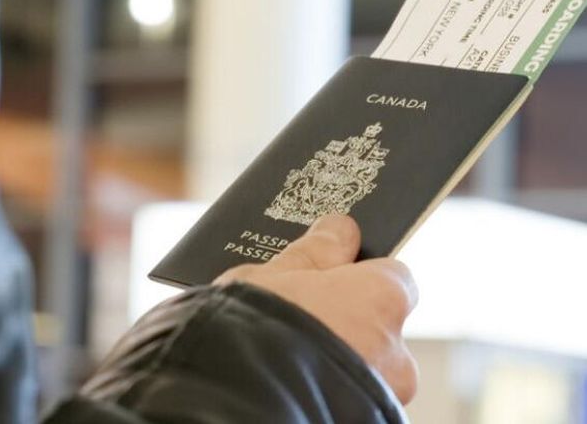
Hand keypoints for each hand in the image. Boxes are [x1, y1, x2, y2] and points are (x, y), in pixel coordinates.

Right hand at [214, 214, 418, 403]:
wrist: (235, 398)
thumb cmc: (253, 328)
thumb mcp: (271, 276)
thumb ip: (313, 254)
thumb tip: (339, 230)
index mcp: (383, 298)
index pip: (394, 277)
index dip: (359, 277)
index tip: (328, 279)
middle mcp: (398, 351)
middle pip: (379, 328)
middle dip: (346, 326)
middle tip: (298, 324)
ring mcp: (385, 395)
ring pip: (366, 368)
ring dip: (338, 361)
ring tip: (288, 359)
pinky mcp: (366, 420)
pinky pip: (353, 398)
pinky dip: (330, 388)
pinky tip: (293, 382)